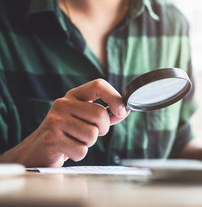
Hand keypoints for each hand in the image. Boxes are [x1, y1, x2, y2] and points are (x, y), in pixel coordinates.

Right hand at [0, 79, 129, 166]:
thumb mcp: (85, 119)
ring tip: (75, 141)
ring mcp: (55, 120)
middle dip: (102, 129)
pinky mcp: (52, 138)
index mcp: (73, 96)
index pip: (98, 85)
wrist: (38, 151)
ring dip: (88, 143)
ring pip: (92, 134)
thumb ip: (106, 114)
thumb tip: (125, 110)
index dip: (114, 97)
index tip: (122, 111)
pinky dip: (79, 154)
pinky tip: (67, 150)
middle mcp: (63, 103)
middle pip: (100, 114)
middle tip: (90, 134)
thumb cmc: (67, 134)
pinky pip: (82, 150)